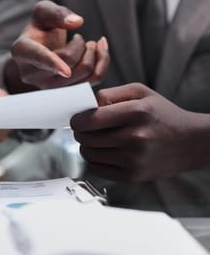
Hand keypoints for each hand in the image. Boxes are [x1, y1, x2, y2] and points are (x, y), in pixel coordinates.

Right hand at [5, 0, 109, 91]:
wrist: (38, 51)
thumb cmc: (40, 29)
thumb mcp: (43, 12)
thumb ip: (56, 13)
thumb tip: (77, 22)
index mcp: (22, 51)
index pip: (38, 57)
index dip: (52, 63)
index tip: (66, 71)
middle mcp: (31, 74)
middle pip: (67, 63)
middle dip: (81, 45)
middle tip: (79, 38)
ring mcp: (47, 87)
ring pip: (82, 74)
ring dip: (92, 54)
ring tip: (88, 44)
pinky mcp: (64, 93)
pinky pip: (92, 81)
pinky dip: (102, 64)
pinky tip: (98, 51)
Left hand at [71, 83, 209, 181]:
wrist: (191, 142)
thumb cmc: (163, 115)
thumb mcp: (140, 93)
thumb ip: (110, 94)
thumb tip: (85, 106)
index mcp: (136, 113)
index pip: (89, 120)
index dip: (77, 119)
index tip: (78, 119)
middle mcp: (135, 137)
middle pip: (85, 137)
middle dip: (81, 132)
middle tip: (88, 129)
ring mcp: (133, 159)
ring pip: (88, 154)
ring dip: (88, 146)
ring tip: (99, 139)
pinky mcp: (132, 176)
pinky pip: (96, 169)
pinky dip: (96, 160)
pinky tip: (107, 152)